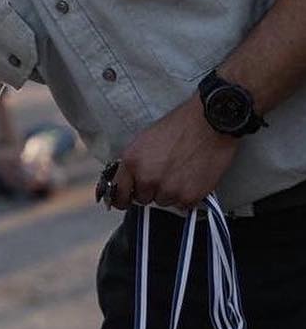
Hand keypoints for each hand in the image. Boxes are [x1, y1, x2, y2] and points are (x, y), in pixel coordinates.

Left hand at [108, 96, 240, 210]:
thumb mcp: (145, 140)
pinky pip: (183, 204)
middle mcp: (147, 178)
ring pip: (163, 202)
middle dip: (151, 190)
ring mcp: (168, 190)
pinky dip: (187, 195)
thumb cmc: (180, 126)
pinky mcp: (189, 197)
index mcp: (132, 162)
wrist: (210, 124)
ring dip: (170, 192)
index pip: (118, 193)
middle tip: (164, 174)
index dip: (122, 198)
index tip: (124, 201)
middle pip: (142, 198)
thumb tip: (131, 179)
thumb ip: (135, 163)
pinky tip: (192, 178)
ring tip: (181, 172)